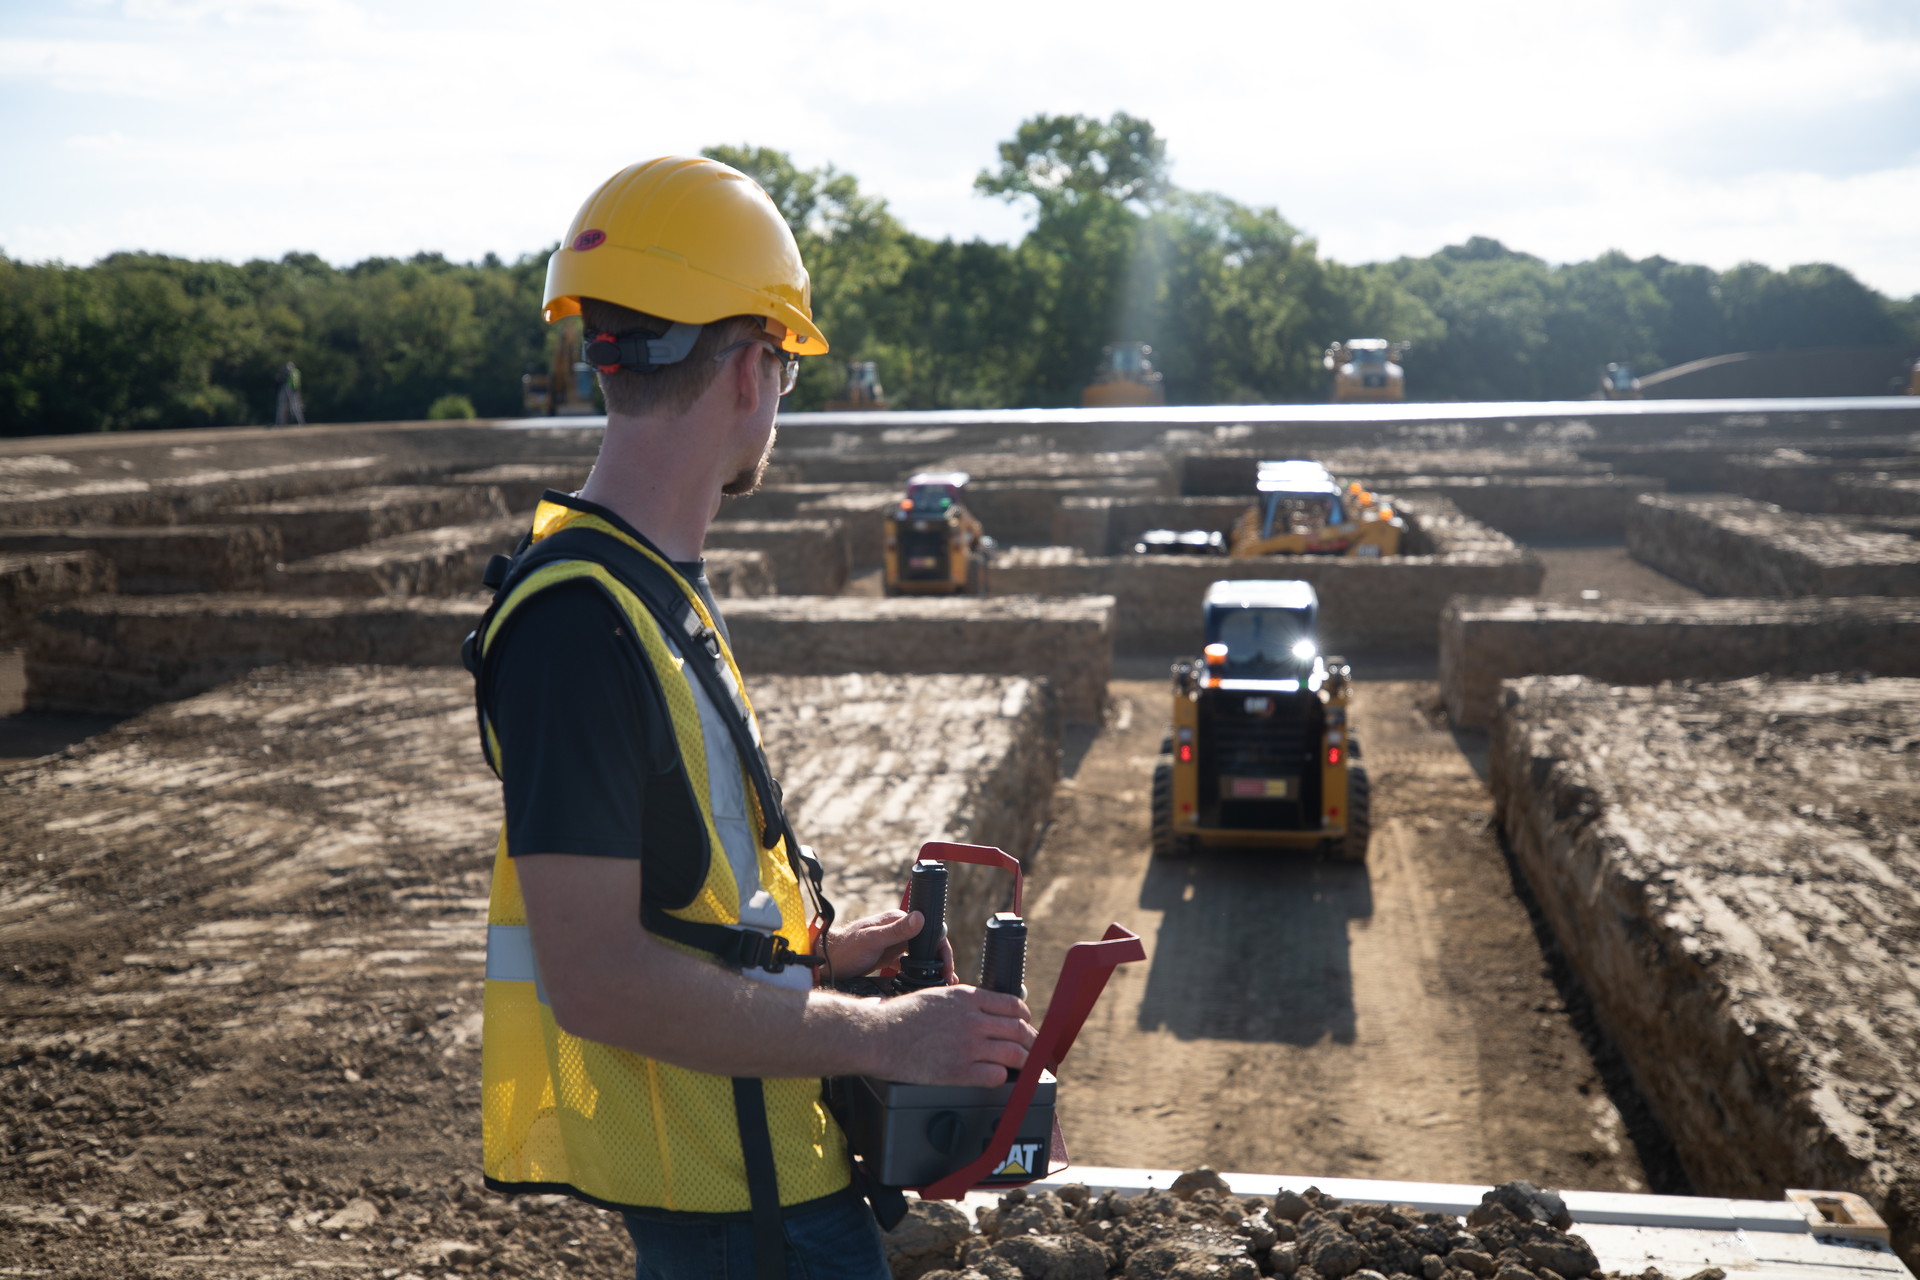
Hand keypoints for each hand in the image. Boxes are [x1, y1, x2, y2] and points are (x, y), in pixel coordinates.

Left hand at [827, 909, 954, 979]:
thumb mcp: (872, 940)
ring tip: (943, 983)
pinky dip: (919, 973)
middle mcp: (898, 929)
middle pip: (928, 944)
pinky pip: (910, 964)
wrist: (827, 962)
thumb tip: (920, 918)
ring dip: (932, 968)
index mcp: (898, 919)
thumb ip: (896, 930)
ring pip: (921, 955)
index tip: (947, 967)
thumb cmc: (845, 948)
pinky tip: (925, 983)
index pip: (930, 930)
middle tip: (949, 979)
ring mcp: (895, 943)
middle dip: (941, 961)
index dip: (942, 949)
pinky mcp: (889, 956)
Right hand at [865, 985, 1035, 1087]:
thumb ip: (964, 1001)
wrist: (878, 1035)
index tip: (1025, 1027)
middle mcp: (972, 1019)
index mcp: (967, 997)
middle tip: (1033, 1050)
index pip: (1014, 1006)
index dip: (1025, 1019)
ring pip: (1014, 1054)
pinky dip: (1002, 1077)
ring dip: (1024, 1062)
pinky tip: (999, 1077)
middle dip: (1032, 1042)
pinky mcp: (959, 1070)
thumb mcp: (938, 995)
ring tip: (1025, 1068)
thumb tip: (984, 1010)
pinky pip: (996, 1076)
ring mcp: (967, 1046)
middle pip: (1020, 1030)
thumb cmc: (901, 1017)